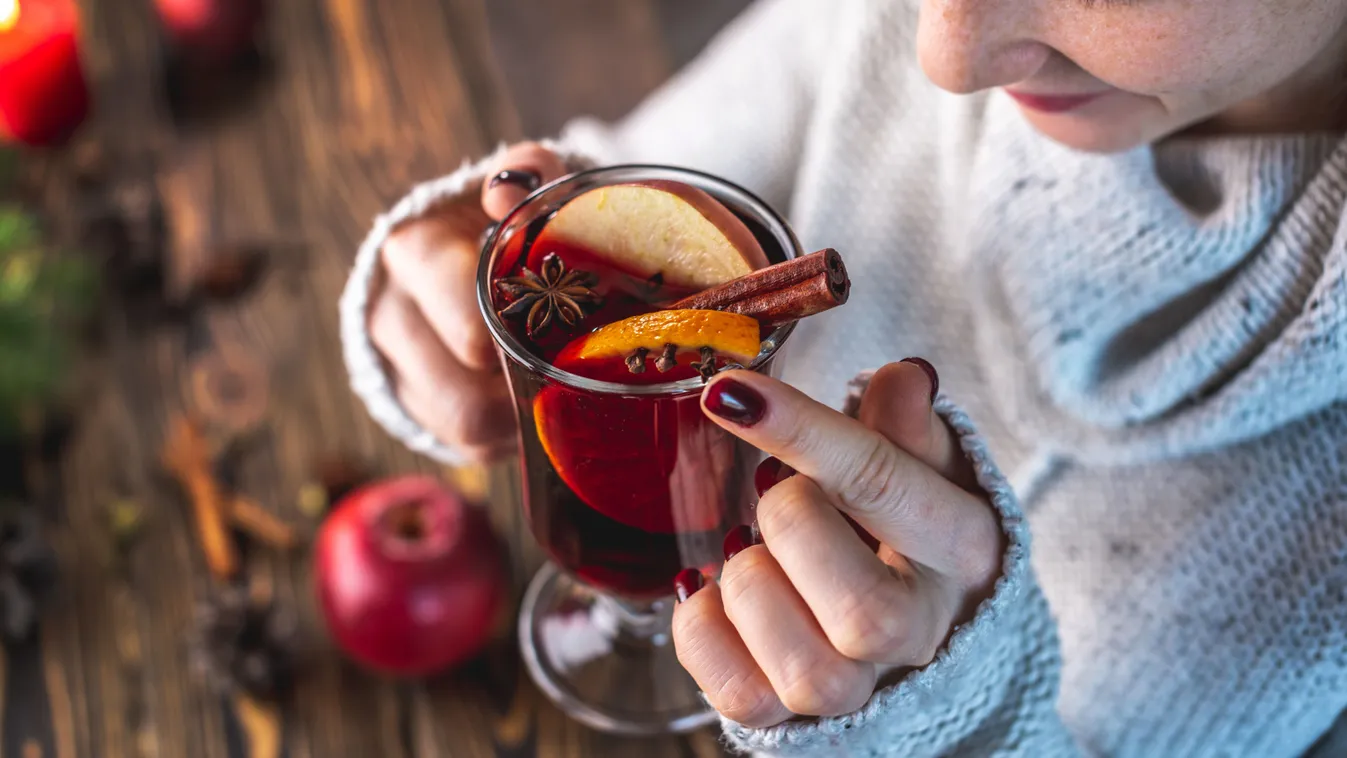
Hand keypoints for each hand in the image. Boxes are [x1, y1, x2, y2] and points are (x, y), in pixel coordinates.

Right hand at [368, 142, 566, 461]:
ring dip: (518, 419)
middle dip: (525, 390)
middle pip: (464, 396)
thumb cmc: (509, 220)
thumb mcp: (526, 186)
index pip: (471, 328)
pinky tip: (531, 402)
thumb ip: (531, 172)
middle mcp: (391, 315)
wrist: (465, 246)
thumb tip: (506, 190)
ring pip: (463, 429)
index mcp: (413, 252)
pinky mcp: (417, 409)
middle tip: (572, 370)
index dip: (527, 341)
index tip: (569, 328)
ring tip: (554, 388)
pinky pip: (465, 447)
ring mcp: (397, 369)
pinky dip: (507, 433)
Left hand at [672, 359, 1004, 726]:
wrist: (928, 633)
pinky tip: (714, 595)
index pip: (883, 485)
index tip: (729, 390)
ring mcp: (859, 690)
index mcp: (961, 551)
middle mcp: (919, 633)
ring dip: (750, 589)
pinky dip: (704, 634)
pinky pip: (737, 697)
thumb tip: (902, 379)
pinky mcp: (794, 720)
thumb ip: (908, 429)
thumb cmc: (913, 535)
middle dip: (789, 528)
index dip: (800, 431)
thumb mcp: (928, 470)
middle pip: (859, 608)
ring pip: (803, 669)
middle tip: (777, 490)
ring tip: (754, 550)